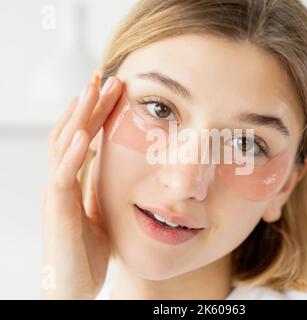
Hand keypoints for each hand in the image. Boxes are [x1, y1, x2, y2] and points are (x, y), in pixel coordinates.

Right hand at [41, 76, 122, 298]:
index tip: (112, 88)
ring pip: (62, 147)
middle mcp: (59, 181)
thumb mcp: (96, 211)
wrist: (73, 289)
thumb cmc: (87, 252)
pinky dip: (73, 155)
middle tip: (104, 75)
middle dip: (87, 103)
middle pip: (70, 132)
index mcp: (70, 180)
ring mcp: (55, 195)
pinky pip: (62, 179)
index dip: (94, 111)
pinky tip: (84, 135)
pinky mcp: (56, 213)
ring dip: (78, 117)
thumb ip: (96, 186)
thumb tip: (106, 162)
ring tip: (91, 89)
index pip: (81, 135)